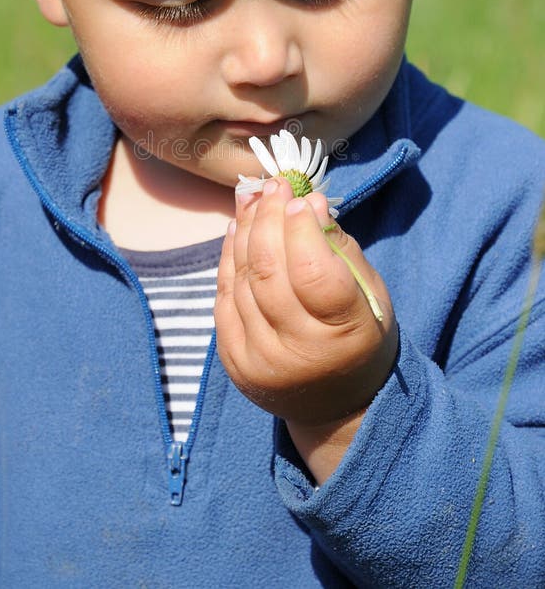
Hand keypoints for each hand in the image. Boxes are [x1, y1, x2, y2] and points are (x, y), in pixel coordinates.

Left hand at [215, 177, 398, 480]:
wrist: (336, 406)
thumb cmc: (359, 337)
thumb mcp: (369, 294)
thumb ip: (340, 248)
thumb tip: (307, 200)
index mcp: (344, 335)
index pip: (314, 273)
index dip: (302, 229)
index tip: (300, 196)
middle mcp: (298, 352)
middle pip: (270, 272)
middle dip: (268, 220)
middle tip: (273, 187)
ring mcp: (260, 360)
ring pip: (243, 280)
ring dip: (245, 231)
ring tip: (253, 199)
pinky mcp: (233, 361)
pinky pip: (223, 297)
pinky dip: (229, 257)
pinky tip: (236, 230)